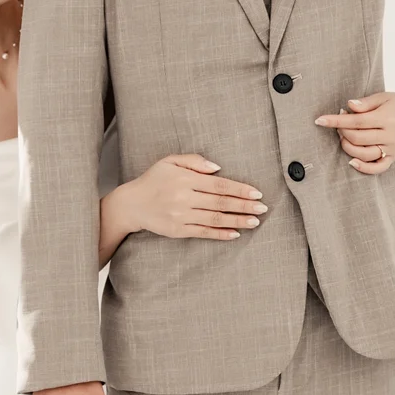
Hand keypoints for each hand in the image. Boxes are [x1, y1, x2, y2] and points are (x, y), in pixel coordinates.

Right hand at [112, 154, 267, 240]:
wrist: (131, 204)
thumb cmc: (153, 180)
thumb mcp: (169, 162)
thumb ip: (193, 161)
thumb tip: (217, 167)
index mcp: (184, 179)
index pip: (218, 184)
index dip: (239, 189)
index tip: (256, 193)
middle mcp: (184, 197)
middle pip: (220, 202)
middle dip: (244, 206)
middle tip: (263, 208)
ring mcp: (181, 216)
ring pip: (215, 219)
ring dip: (237, 221)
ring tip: (255, 221)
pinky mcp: (178, 230)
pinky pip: (203, 232)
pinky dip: (220, 234)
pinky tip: (235, 234)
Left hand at [314, 91, 394, 171]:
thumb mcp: (382, 96)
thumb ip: (365, 103)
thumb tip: (349, 106)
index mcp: (386, 118)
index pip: (357, 121)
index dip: (336, 121)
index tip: (320, 120)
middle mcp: (390, 136)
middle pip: (358, 138)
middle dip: (341, 131)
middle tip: (337, 123)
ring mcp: (392, 148)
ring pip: (364, 154)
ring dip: (347, 146)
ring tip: (343, 136)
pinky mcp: (393, 157)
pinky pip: (378, 168)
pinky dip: (364, 168)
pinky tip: (351, 162)